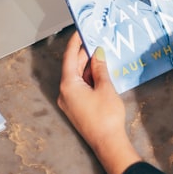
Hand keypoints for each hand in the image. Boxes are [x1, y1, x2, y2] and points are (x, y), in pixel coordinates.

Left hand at [57, 33, 141, 173]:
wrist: (107, 143)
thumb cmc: (106, 116)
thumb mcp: (105, 87)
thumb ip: (100, 68)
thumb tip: (97, 54)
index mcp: (68, 85)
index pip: (70, 57)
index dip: (75, 43)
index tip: (80, 31)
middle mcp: (65, 92)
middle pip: (73, 67)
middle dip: (84, 54)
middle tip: (95, 39)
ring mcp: (70, 101)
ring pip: (77, 77)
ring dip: (87, 66)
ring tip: (100, 53)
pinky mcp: (76, 107)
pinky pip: (80, 87)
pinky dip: (88, 78)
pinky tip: (99, 71)